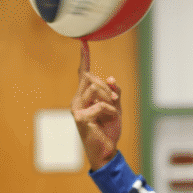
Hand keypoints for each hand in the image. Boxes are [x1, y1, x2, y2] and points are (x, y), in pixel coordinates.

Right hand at [70, 40, 121, 170]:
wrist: (106, 150)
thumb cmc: (109, 129)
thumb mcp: (116, 107)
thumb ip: (114, 93)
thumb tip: (111, 77)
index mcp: (84, 96)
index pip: (83, 74)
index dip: (84, 58)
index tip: (83, 42)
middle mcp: (77, 100)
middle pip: (92, 78)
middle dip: (108, 87)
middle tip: (116, 100)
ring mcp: (77, 109)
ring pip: (95, 88)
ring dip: (110, 99)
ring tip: (113, 110)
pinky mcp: (80, 118)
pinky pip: (100, 104)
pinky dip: (110, 110)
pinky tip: (111, 117)